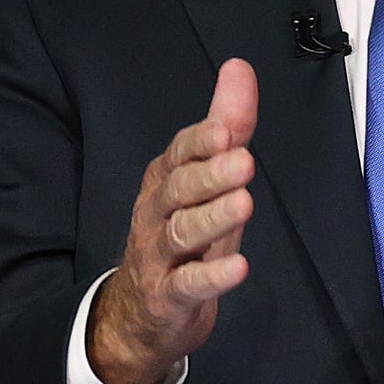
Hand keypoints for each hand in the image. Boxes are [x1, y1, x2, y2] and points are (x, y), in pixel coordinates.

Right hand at [86, 60, 257, 383]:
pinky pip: (188, 284)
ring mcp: (159, 256)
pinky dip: (213, 276)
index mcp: (165, 181)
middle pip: (178, 190)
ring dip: (213, 218)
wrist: (140, 314)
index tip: (226, 130)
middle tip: (243, 163)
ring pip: (182, 233)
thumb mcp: (207, 181)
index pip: (179, 155)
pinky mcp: (168, 296)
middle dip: (210, 175)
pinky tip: (238, 267)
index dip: (201, 143)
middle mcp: (156, 214)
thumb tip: (239, 69)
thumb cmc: (180, 238)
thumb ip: (226, 126)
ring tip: (243, 204)